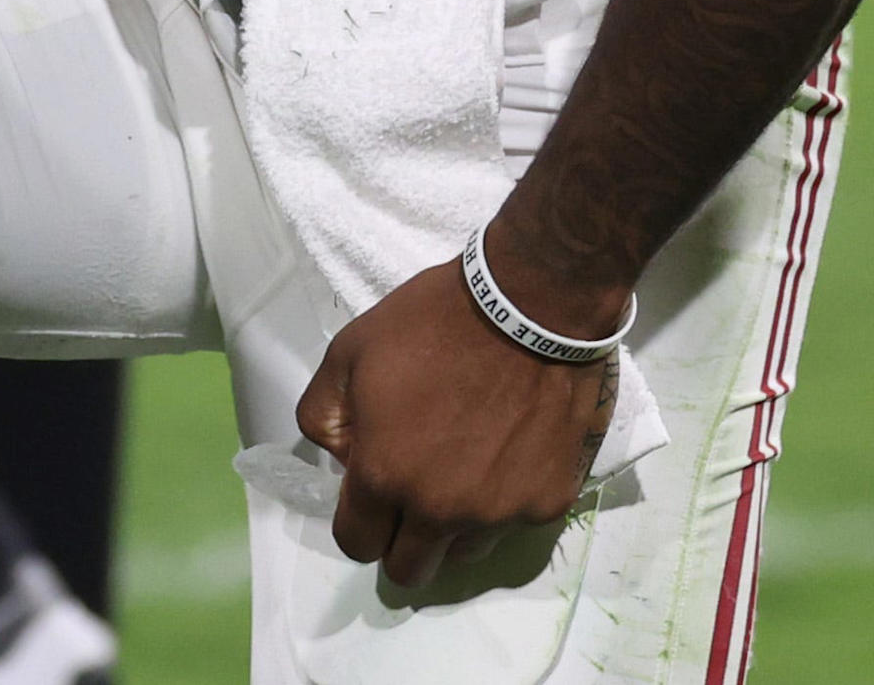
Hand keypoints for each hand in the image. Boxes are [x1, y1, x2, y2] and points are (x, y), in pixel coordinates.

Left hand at [294, 230, 623, 592]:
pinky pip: (513, 521)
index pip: (356, 543)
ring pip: (464, 551)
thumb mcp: (348, 352)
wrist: (531, 303)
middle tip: (412, 493)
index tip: (370, 494)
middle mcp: (442, 510)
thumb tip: (342, 458)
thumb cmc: (433, 321)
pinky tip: (507, 448)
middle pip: (410, 569)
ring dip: (454, 526)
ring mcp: (501, 512)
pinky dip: (504, 498)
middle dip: (400, 540)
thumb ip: (325, 416)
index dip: (358, 521)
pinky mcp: (549, 502)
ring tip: (464, 465)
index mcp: (385, 475)